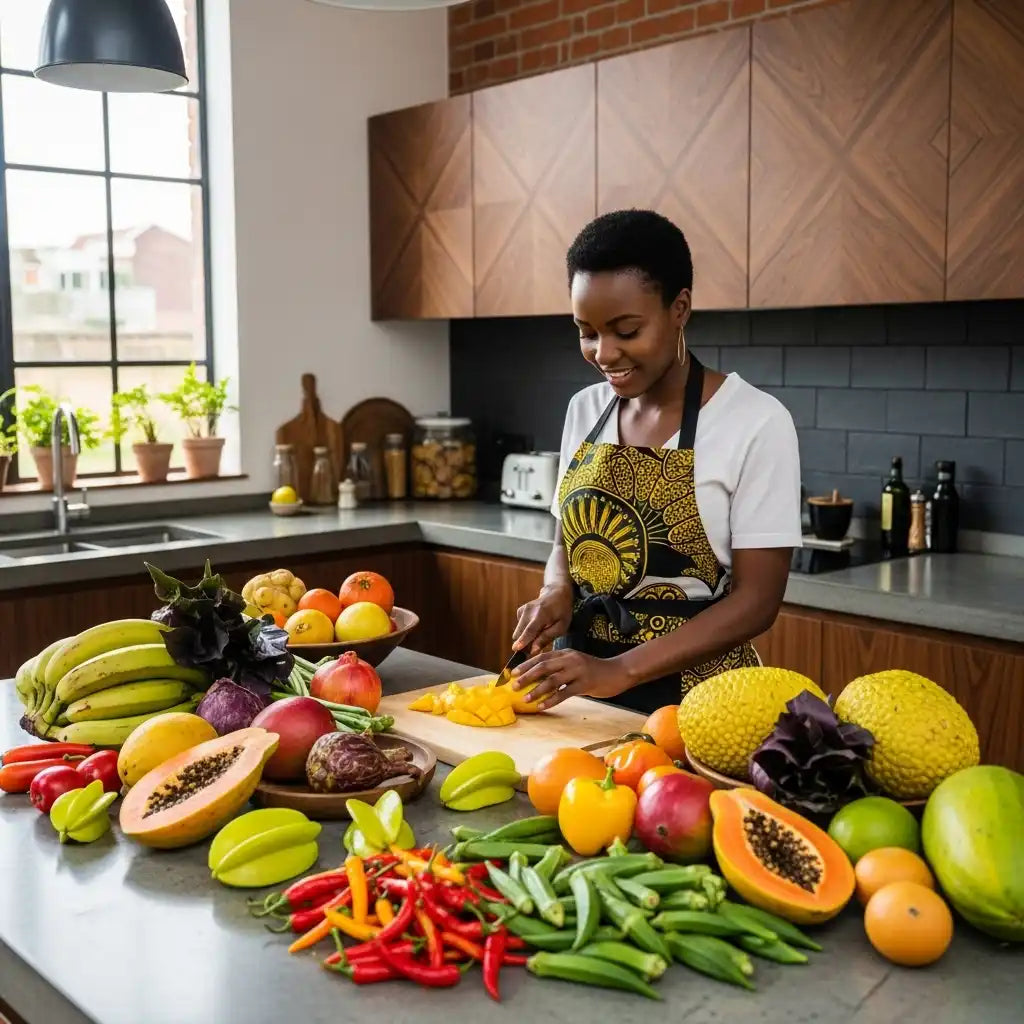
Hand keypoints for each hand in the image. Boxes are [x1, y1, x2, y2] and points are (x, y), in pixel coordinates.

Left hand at [510, 649, 629, 709]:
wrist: (618, 672)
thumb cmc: (595, 670)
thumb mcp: (576, 663)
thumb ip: (560, 667)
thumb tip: (539, 678)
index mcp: (566, 654)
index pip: (542, 657)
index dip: (526, 664)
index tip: (513, 672)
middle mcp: (570, 660)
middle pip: (544, 666)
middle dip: (527, 676)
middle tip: (514, 685)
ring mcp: (578, 671)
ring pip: (553, 680)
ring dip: (537, 690)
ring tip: (525, 698)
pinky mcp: (585, 684)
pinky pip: (565, 693)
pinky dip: (551, 700)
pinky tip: (542, 706)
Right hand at [511, 583, 572, 654]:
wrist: (556, 593)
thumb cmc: (561, 611)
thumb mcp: (561, 627)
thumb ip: (546, 638)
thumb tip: (532, 650)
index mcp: (542, 614)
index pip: (530, 629)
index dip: (523, 640)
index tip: (515, 649)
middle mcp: (529, 611)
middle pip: (520, 633)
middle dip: (525, 643)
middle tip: (535, 648)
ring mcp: (523, 610)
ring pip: (518, 631)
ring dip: (525, 637)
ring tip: (538, 635)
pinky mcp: (520, 611)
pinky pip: (519, 627)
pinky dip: (525, 631)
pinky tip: (535, 627)